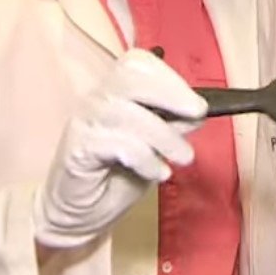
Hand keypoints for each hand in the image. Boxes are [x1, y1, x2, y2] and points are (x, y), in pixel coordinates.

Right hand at [33, 48, 206, 249]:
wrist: (80, 212)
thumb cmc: (117, 175)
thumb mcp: (155, 147)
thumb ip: (172, 126)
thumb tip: (197, 113)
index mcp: (115, 91)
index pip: (137, 62)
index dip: (169, 77)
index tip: (197, 104)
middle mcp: (96, 99)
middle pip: (129, 77)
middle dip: (169, 92)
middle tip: (197, 114)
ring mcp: (84, 122)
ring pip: (127, 113)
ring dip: (163, 135)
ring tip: (182, 157)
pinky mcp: (77, 148)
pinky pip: (117, 144)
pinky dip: (145, 158)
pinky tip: (158, 173)